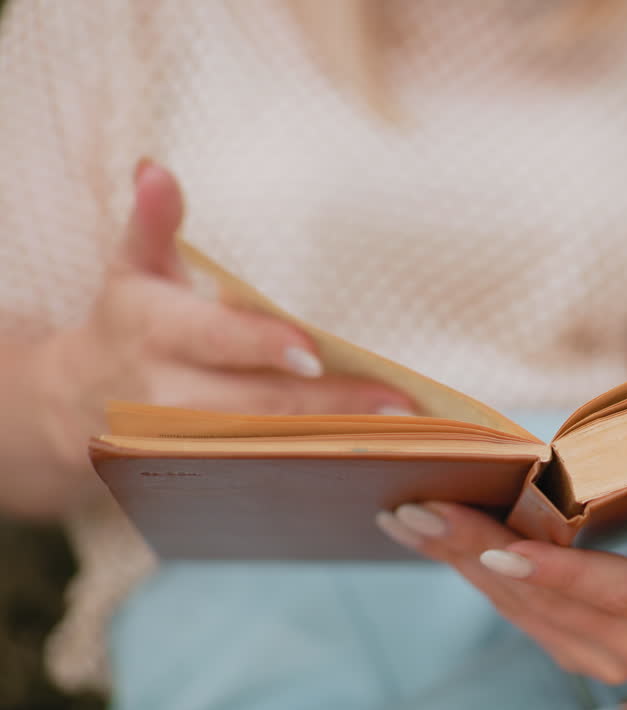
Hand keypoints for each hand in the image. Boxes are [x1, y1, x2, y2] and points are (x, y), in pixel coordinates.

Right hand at [38, 160, 413, 468]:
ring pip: (265, 449)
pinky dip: (314, 470)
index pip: (218, 340)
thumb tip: (154, 169)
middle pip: (258, 404)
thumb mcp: (134, 266)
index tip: (315, 353)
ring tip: (400, 433)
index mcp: (159, 331)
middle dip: (329, 406)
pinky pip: (263, 475)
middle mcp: (169, 393)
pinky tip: (369, 460)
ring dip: (333, 443)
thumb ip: (153, 221)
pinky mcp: (202, 473)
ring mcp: (185, 443)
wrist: (78, 399)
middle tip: (398, 404)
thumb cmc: (132, 319)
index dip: (264, 346)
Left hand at [376, 462, 626, 683]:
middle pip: (551, 601)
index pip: (624, 592)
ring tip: (408, 514)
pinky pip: (513, 609)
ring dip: (461, 561)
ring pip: (520, 609)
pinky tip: (429, 533)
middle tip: (420, 508)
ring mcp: (606, 654)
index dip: (565, 572)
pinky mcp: (574, 644)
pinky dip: (470, 568)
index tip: (504, 543)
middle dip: (481, 553)